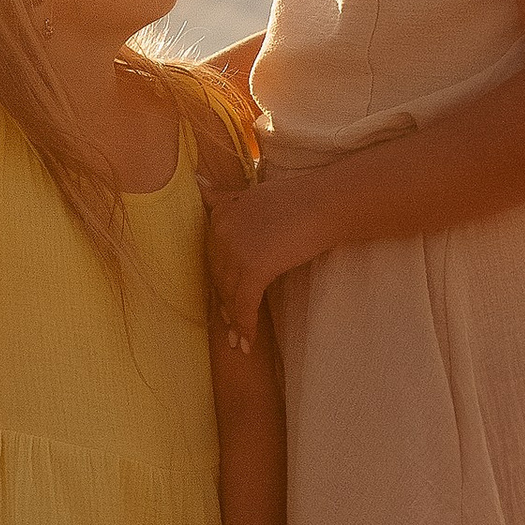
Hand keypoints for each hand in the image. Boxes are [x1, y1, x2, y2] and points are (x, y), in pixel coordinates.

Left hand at [205, 174, 319, 349]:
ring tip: (239, 340)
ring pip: (230, 294)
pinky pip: (245, 304)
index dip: (222, 283)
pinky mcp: (254, 268)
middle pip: (220, 277)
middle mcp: (220, 230)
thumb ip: (224, 198)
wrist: (326, 204)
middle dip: (226, 304)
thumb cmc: (299, 200)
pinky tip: (248, 343)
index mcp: (220, 214)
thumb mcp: (253, 195)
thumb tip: (198, 182)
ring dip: (235, 320)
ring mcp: (235, 249)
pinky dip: (245, 326)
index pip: (215, 258)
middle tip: (232, 328)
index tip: (225, 303)